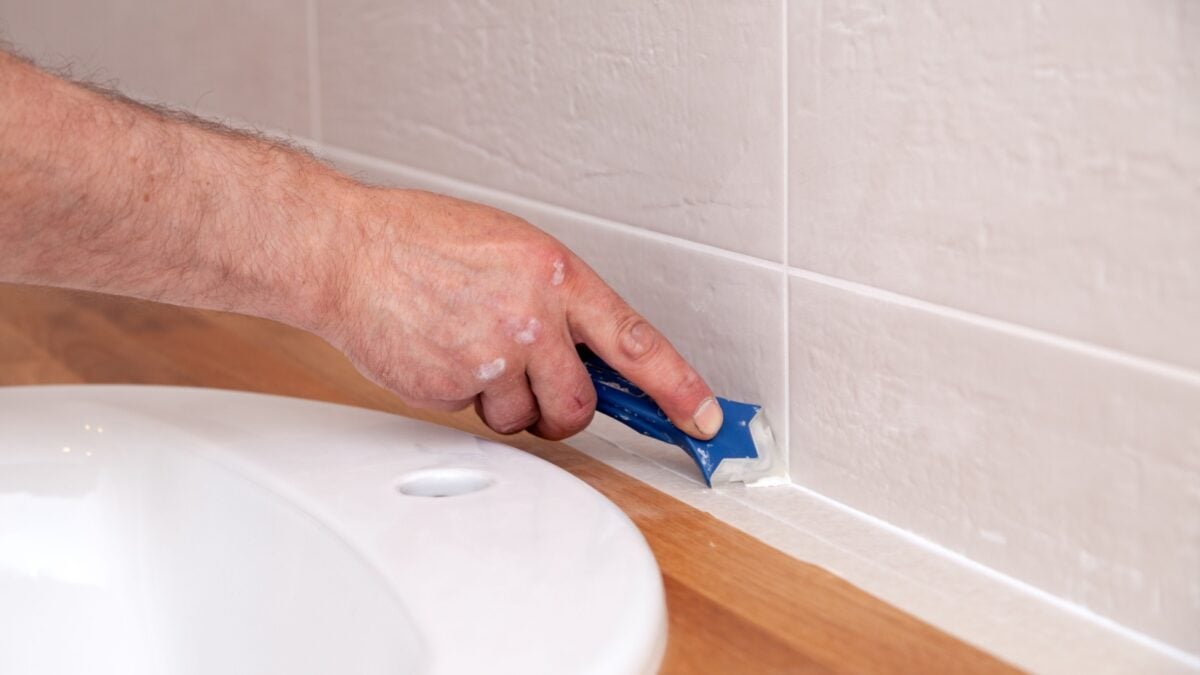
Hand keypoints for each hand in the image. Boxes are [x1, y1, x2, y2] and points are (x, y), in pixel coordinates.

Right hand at [318, 188, 723, 440]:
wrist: (348, 252)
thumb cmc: (423, 241)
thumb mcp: (511, 248)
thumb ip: (557, 299)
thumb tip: (593, 351)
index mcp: (555, 274)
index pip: (635, 341)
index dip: (678, 385)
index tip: (703, 415)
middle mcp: (532, 318)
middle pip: (581, 403)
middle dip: (565, 410)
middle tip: (540, 389)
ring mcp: (493, 356)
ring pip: (527, 418)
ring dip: (507, 403)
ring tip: (470, 352)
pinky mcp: (454, 387)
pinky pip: (478, 415)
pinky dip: (464, 397)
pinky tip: (442, 354)